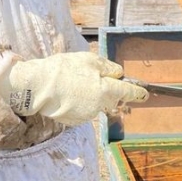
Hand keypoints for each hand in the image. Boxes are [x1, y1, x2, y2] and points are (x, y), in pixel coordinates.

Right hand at [8, 53, 147, 125]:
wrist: (37, 87)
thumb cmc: (63, 70)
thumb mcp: (89, 60)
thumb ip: (108, 67)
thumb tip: (118, 73)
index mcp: (106, 90)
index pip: (127, 91)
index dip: (137, 92)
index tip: (144, 93)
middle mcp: (99, 105)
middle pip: (111, 98)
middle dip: (108, 90)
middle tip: (95, 78)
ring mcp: (87, 115)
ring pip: (96, 104)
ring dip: (91, 95)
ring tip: (73, 83)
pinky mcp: (74, 120)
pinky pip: (83, 109)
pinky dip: (79, 102)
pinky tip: (67, 93)